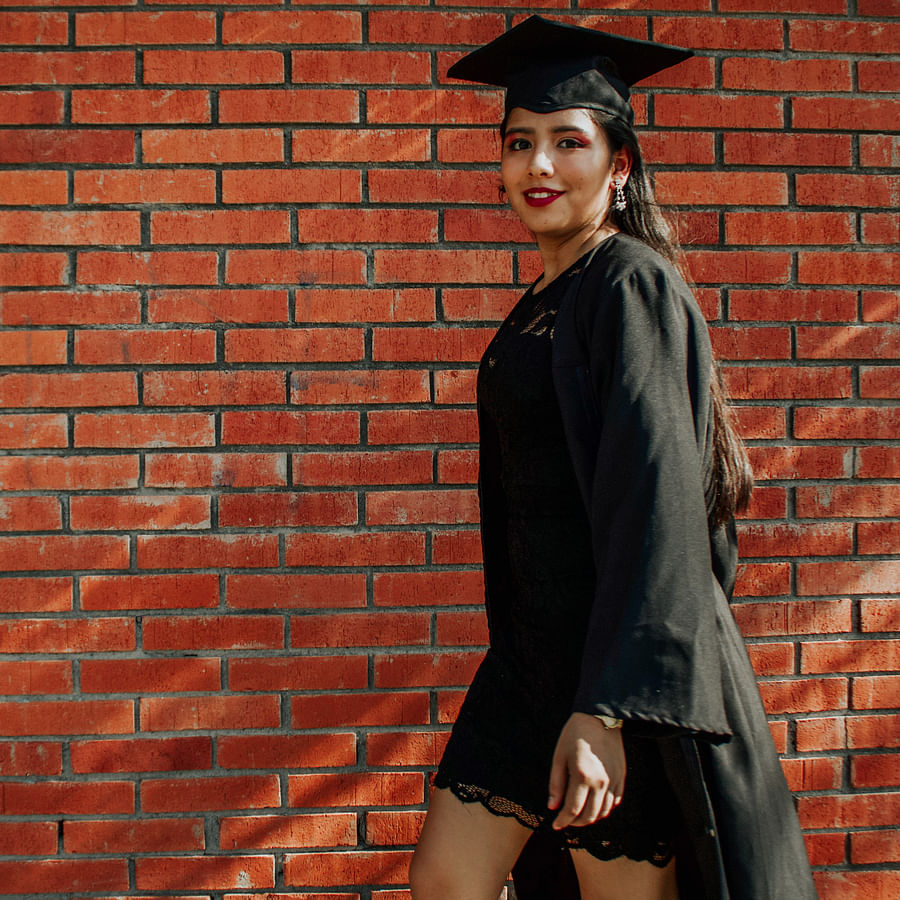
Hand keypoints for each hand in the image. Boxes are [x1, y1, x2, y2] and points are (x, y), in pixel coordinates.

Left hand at [547, 712, 625, 829]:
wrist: (599, 717)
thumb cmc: (575, 735)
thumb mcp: (559, 756)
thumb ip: (556, 784)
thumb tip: (552, 806)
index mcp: (582, 776)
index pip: (573, 809)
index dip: (563, 821)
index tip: (556, 825)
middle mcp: (600, 781)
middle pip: (590, 815)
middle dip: (576, 822)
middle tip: (566, 820)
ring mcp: (614, 780)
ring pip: (604, 811)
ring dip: (590, 817)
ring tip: (579, 814)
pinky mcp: (621, 776)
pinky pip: (615, 801)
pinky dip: (604, 808)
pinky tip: (595, 805)